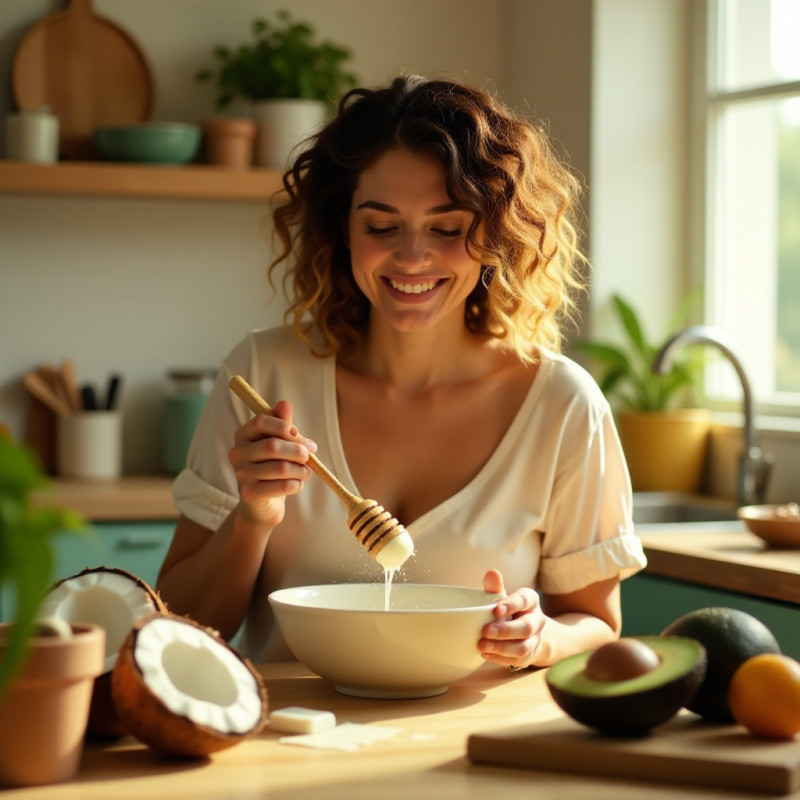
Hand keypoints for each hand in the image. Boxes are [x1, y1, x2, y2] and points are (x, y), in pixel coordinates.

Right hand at [228, 400, 316, 526]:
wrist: (261, 503)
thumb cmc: (272, 466)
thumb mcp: (278, 443)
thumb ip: (282, 424)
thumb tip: (284, 403)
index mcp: (242, 435)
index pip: (261, 421)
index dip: (284, 425)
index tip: (298, 434)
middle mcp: (237, 453)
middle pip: (273, 446)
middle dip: (298, 450)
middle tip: (310, 455)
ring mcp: (241, 474)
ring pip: (281, 468)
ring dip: (301, 470)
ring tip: (306, 472)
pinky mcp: (249, 494)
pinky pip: (282, 486)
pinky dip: (297, 484)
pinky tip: (297, 484)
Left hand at [479, 569, 545, 669]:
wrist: (529, 633)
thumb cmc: (511, 611)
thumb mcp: (504, 597)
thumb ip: (496, 587)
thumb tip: (491, 573)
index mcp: (531, 601)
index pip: (525, 600)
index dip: (511, 605)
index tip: (496, 610)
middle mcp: (537, 621)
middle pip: (526, 627)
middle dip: (505, 631)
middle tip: (485, 631)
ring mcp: (534, 641)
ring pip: (522, 647)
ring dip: (501, 648)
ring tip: (482, 645)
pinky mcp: (528, 657)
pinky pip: (516, 660)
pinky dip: (500, 659)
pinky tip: (486, 654)